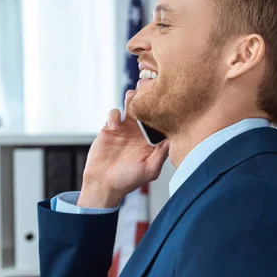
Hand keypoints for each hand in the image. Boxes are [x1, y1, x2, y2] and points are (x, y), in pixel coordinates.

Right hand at [77, 90, 168, 207]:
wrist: (103, 183)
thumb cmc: (128, 180)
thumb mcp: (150, 170)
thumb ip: (161, 155)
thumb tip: (172, 139)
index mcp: (153, 140)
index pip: (162, 120)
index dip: (165, 110)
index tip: (166, 103)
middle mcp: (141, 131)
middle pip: (148, 107)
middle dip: (149, 97)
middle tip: (148, 92)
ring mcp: (126, 128)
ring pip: (132, 104)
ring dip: (132, 99)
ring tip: (133, 101)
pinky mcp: (111, 127)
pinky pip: (114, 113)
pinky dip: (115, 115)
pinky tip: (114, 127)